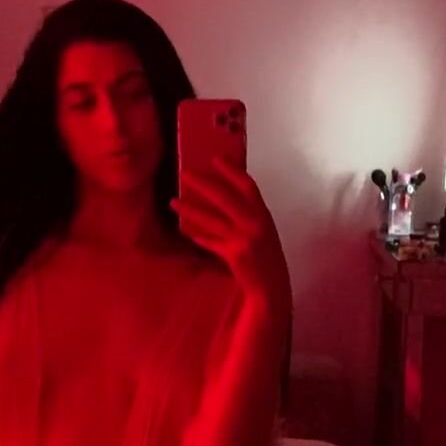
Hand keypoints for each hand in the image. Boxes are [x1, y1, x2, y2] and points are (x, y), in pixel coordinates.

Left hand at [170, 157, 290, 309]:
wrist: (272, 287)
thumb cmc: (267, 257)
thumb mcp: (262, 231)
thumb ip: (248, 215)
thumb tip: (221, 198)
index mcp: (264, 214)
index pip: (248, 185)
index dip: (231, 171)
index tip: (215, 159)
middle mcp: (255, 223)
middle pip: (225, 197)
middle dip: (202, 184)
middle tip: (185, 174)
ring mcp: (243, 239)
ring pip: (211, 219)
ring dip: (189, 209)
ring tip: (173, 201)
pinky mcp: (233, 254)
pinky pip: (209, 241)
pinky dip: (197, 236)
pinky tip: (184, 230)